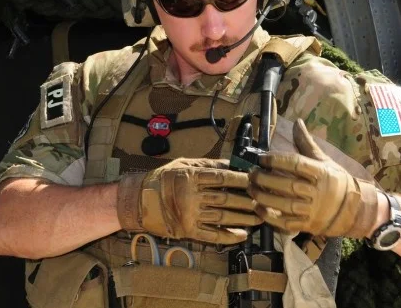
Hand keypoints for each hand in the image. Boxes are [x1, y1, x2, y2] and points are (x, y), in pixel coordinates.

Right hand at [117, 158, 261, 244]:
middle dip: (247, 201)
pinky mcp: (187, 231)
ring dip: (243, 219)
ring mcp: (189, 215)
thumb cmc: (162, 178)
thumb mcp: (183, 164)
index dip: (240, 179)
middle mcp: (190, 196)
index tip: (255, 179)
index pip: (221, 178)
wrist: (137, 201)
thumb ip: (207, 164)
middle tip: (263, 201)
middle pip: (225, 199)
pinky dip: (229, 237)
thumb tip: (232, 164)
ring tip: (258, 218)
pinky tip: (242, 235)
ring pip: (222, 218)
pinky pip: (212, 236)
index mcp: (190, 177)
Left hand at [248, 119, 377, 237]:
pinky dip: (270, 217)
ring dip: (263, 197)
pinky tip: (258, 208)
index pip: (296, 164)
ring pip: (284, 204)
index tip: (261, 158)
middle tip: (251, 173)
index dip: (276, 160)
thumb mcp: (324, 160)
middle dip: (265, 179)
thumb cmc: (336, 180)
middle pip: (287, 185)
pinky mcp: (307, 225)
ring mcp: (312, 210)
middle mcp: (317, 191)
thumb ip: (307, 143)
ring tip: (250, 188)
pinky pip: (286, 223)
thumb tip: (296, 122)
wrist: (355, 209)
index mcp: (321, 172)